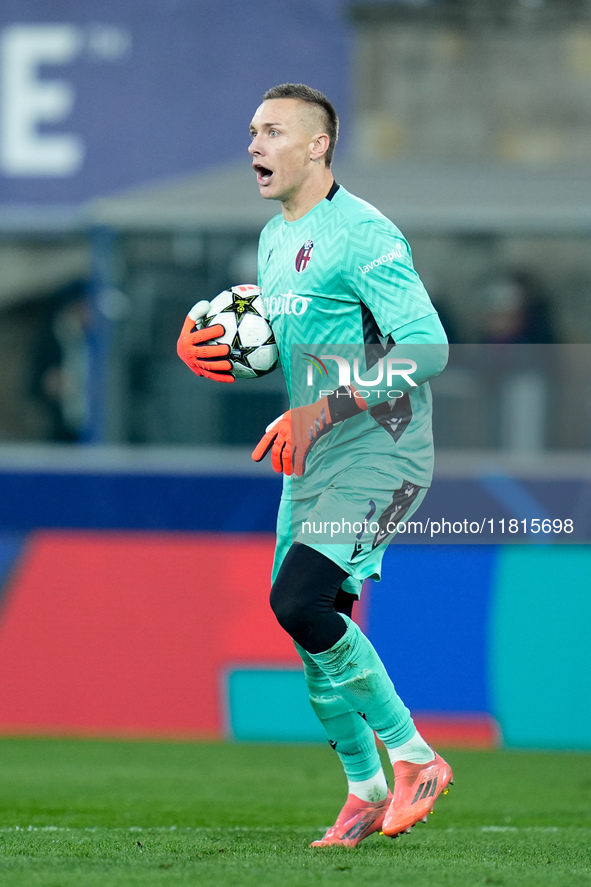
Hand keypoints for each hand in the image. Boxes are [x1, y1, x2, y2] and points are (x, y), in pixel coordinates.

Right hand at [176, 300, 233, 382]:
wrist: (183, 351)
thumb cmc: (191, 333)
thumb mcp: (190, 323)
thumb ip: (197, 313)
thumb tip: (207, 304)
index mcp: (186, 340)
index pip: (199, 336)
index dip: (210, 332)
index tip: (222, 328)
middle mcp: (189, 353)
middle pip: (204, 352)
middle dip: (216, 351)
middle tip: (228, 348)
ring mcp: (194, 364)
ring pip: (208, 366)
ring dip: (219, 366)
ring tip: (231, 364)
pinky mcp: (200, 372)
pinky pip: (211, 376)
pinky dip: (221, 378)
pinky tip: (233, 378)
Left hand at [252, 386, 367, 475]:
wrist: (320, 412)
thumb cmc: (304, 413)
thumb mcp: (287, 414)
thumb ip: (276, 423)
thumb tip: (266, 430)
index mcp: (280, 425)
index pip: (267, 438)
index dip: (261, 449)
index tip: (255, 458)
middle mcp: (285, 432)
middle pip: (276, 451)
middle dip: (276, 462)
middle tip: (277, 469)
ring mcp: (294, 438)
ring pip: (287, 457)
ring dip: (287, 467)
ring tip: (287, 472)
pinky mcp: (304, 443)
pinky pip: (299, 458)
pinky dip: (299, 466)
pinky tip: (299, 472)